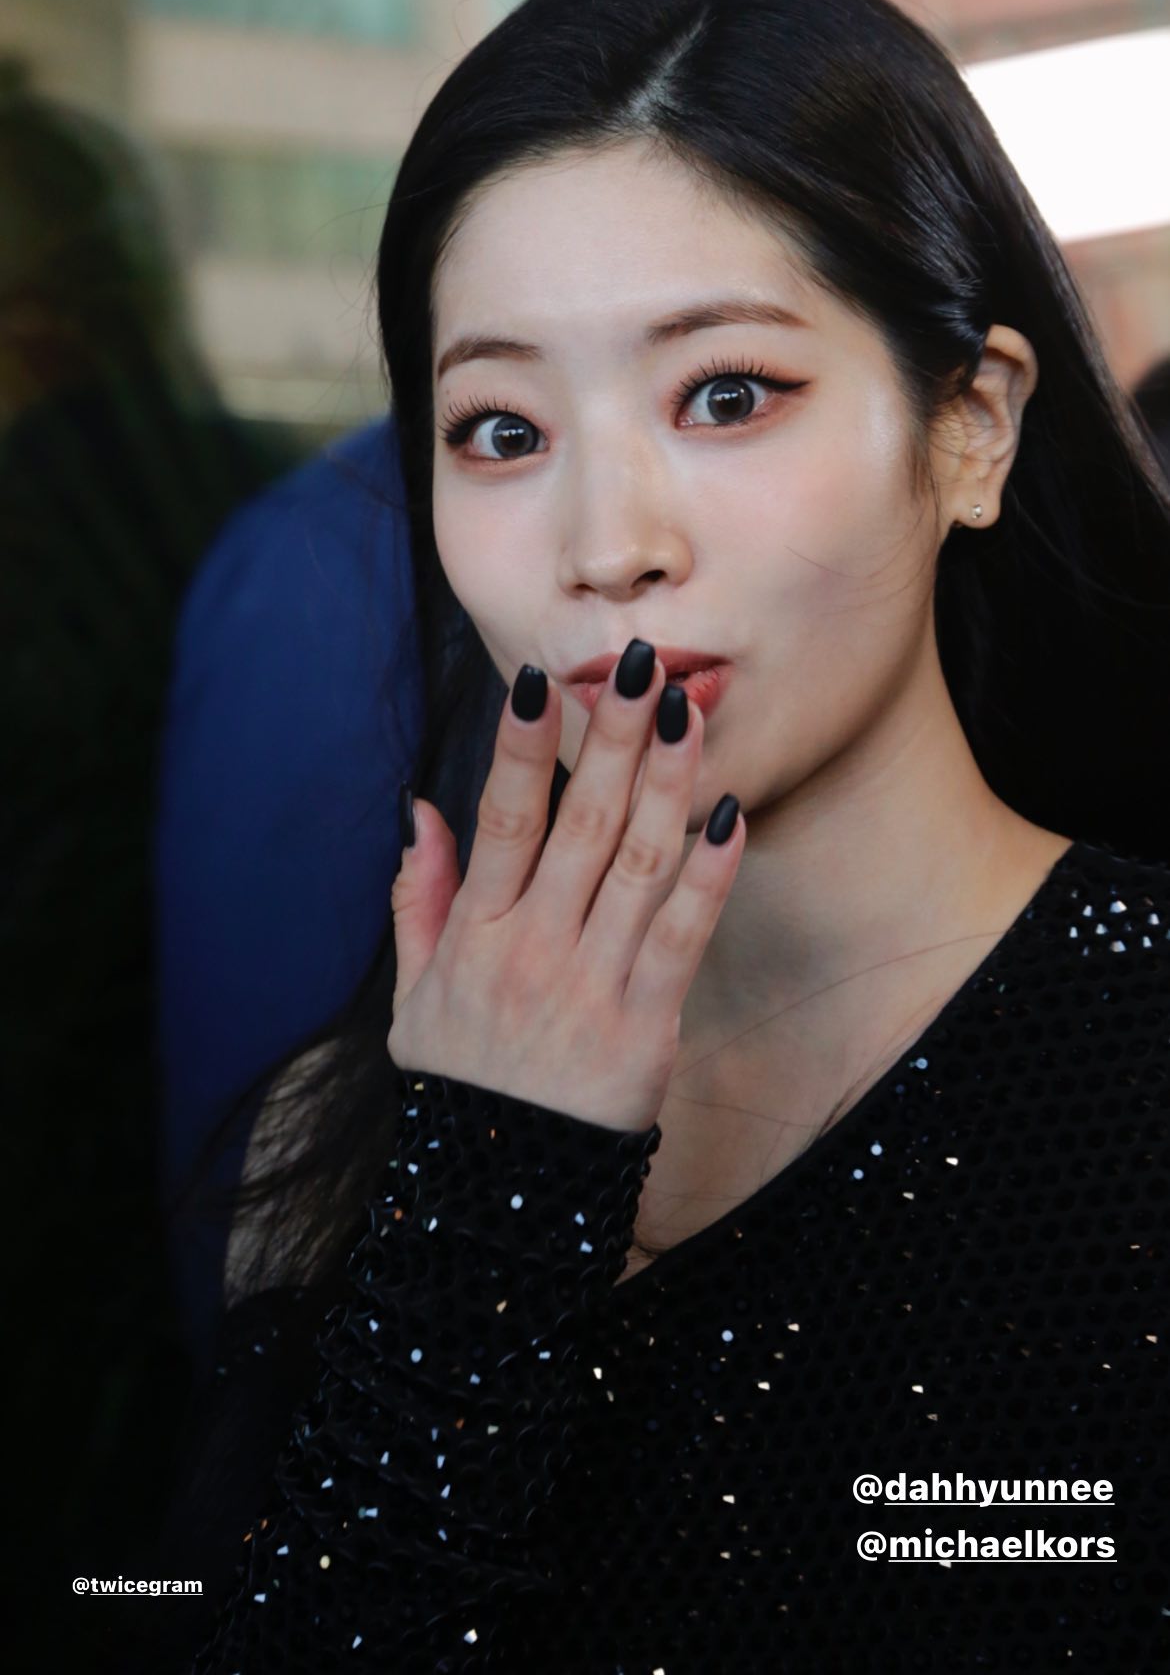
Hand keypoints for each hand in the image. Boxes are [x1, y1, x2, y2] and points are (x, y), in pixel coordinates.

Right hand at [387, 639, 744, 1133]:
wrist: (493, 1205)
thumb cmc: (458, 1088)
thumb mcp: (411, 996)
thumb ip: (417, 896)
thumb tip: (418, 808)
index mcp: (475, 934)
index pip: (500, 818)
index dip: (520, 746)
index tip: (541, 679)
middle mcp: (532, 949)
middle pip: (581, 823)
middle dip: (613, 737)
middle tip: (642, 664)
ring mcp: (590, 987)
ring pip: (638, 864)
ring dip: (668, 782)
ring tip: (690, 713)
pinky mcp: (644, 1028)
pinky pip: (683, 937)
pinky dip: (709, 874)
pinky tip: (729, 815)